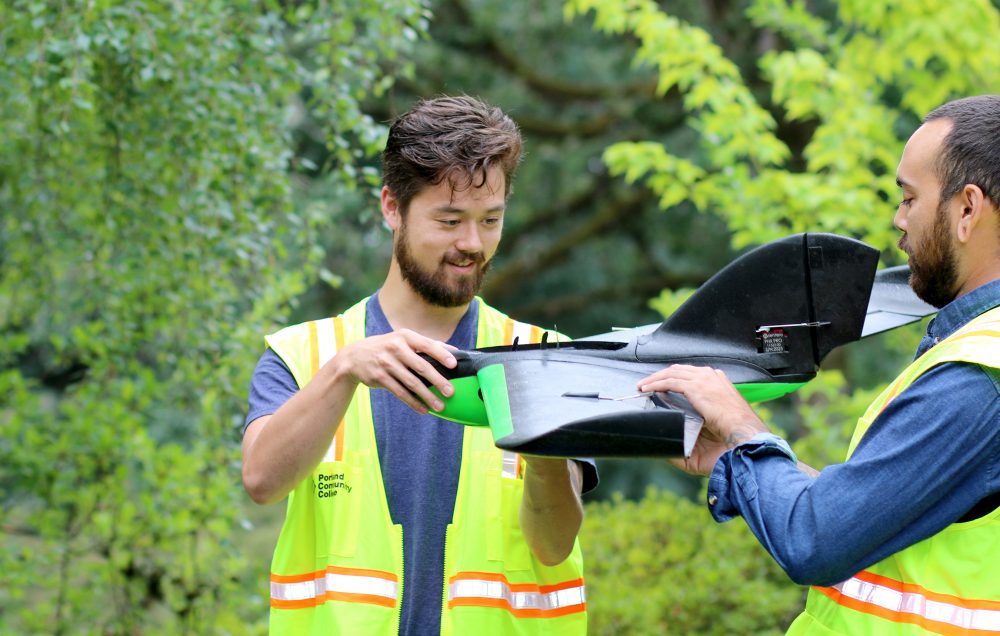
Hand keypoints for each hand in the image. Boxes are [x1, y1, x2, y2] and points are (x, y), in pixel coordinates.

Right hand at [336, 329, 456, 413]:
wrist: (354, 357)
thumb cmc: (387, 347)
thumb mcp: (403, 340)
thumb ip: (427, 344)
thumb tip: (455, 350)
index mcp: (405, 336)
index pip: (427, 344)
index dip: (441, 354)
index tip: (453, 365)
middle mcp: (395, 348)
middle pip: (421, 366)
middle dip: (437, 380)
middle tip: (451, 392)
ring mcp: (386, 363)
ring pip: (411, 383)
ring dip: (427, 396)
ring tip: (440, 406)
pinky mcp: (380, 377)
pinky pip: (400, 392)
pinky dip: (413, 402)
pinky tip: (424, 409)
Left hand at [637, 364, 767, 474]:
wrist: (746, 439)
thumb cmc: (737, 440)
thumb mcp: (717, 431)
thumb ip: (698, 431)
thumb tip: (674, 437)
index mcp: (720, 386)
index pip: (693, 375)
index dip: (675, 379)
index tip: (661, 386)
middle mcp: (712, 378)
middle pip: (681, 371)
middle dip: (661, 376)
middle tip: (647, 385)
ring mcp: (705, 380)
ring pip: (672, 373)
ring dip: (655, 379)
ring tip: (642, 387)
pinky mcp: (697, 388)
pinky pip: (670, 382)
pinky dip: (656, 384)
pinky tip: (646, 390)